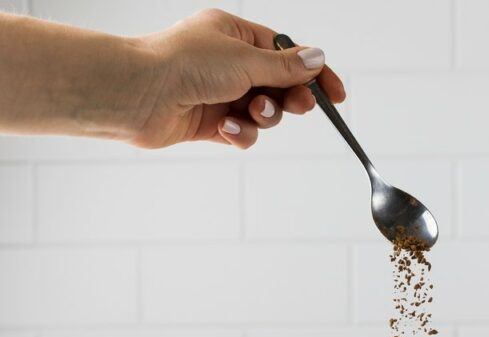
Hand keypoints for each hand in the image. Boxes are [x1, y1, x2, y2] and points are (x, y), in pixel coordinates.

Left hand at [132, 9, 345, 148]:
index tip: (337, 96)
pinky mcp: (210, 123)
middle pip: (279, 85)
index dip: (315, 74)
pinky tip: (225, 129)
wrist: (136, 93)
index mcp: (236, 36)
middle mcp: (228, 63)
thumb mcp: (245, 60)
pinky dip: (239, 133)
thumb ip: (285, 67)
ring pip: (262, 112)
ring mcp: (219, 93)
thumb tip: (317, 59)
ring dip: (263, 117)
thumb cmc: (183, 64)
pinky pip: (241, 132)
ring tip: (251, 114)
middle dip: (289, 98)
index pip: (287, 54)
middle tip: (298, 106)